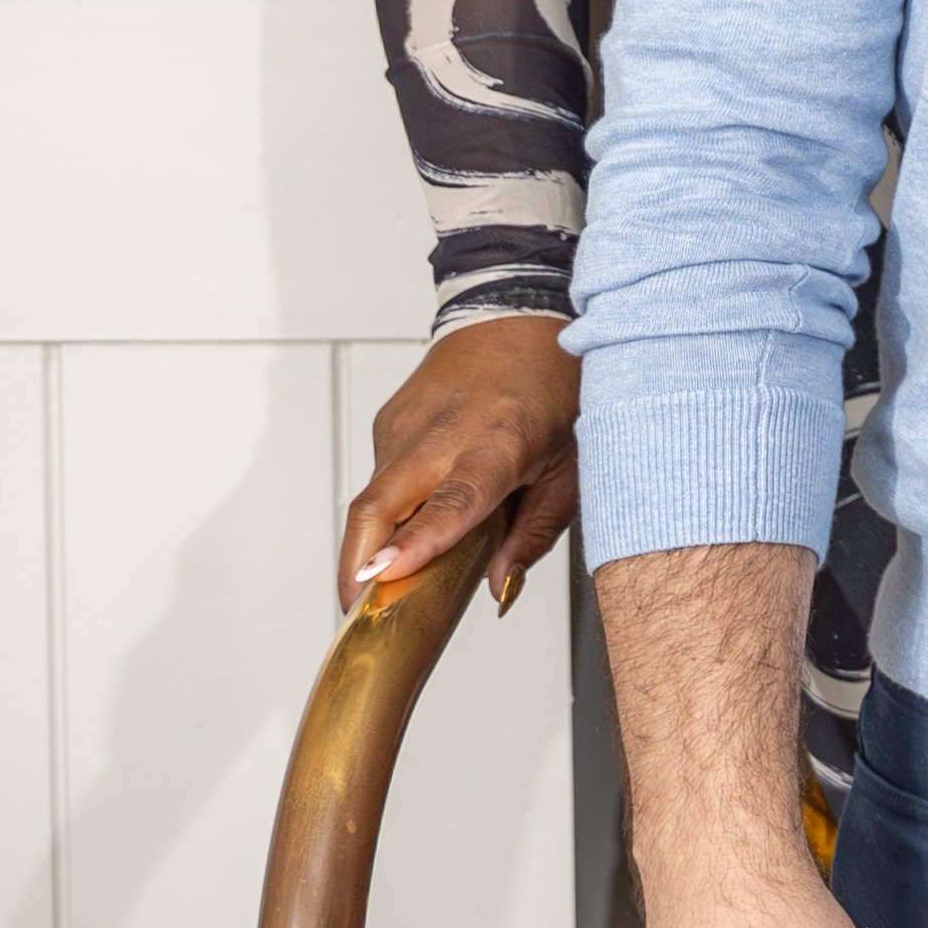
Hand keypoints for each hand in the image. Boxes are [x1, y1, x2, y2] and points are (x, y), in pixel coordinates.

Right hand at [343, 314, 579, 607]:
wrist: (519, 314)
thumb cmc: (556, 386)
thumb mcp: (572, 466)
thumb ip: (536, 533)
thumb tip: (499, 588)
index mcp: (500, 441)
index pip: (452, 500)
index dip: (415, 542)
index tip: (381, 575)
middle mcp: (442, 431)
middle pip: (377, 506)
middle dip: (355, 565)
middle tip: (357, 612)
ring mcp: (406, 425)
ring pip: (373, 498)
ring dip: (374, 542)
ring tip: (398, 570)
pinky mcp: (387, 423)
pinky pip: (382, 478)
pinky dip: (392, 508)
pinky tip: (419, 510)